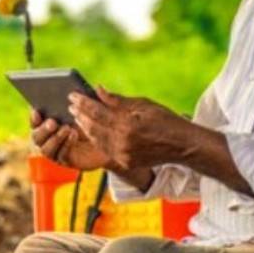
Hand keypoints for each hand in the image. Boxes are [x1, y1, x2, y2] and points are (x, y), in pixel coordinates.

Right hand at [29, 107, 110, 170]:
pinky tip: (74, 135)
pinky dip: (66, 144)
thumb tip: (81, 89)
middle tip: (53, 122)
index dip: (33, 117)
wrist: (105, 141)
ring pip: (46, 149)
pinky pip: (61, 155)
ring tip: (67, 128)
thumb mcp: (86, 108)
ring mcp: (54, 151)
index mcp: (45, 122)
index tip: (37, 110)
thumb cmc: (91, 119)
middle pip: (36, 136)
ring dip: (55, 138)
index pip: (34, 121)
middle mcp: (46, 139)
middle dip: (43, 129)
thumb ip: (81, 99)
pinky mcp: (65, 160)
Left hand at [68, 86, 185, 171]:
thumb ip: (117, 100)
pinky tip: (90, 130)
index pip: (97, 112)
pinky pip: (105, 149)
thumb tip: (97, 90)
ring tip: (77, 116)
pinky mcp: (125, 163)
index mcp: (127, 125)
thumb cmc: (164, 120)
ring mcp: (123, 155)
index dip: (83, 103)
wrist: (182, 145)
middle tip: (71, 105)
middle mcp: (123, 142)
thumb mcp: (143, 104)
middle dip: (80, 114)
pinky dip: (96, 139)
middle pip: (93, 127)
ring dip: (85, 127)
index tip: (72, 95)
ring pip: (96, 140)